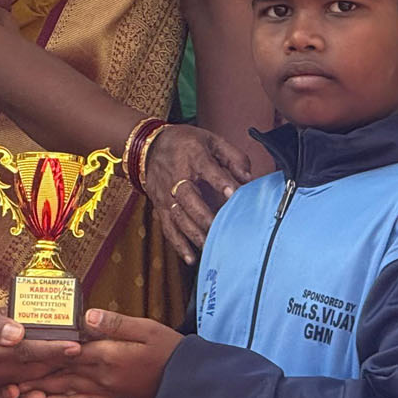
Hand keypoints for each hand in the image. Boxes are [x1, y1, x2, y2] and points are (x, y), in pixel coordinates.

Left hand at [33, 308, 183, 397]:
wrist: (186, 382)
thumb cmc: (168, 350)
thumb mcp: (145, 329)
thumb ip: (114, 324)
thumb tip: (86, 316)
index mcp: (106, 356)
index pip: (67, 353)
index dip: (41, 354)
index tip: (18, 353)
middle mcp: (100, 377)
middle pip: (59, 377)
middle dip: (32, 379)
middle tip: (4, 381)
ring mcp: (104, 390)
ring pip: (66, 394)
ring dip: (41, 396)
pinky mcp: (110, 397)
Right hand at [144, 125, 249, 261]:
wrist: (149, 147)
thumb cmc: (185, 143)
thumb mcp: (211, 140)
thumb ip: (233, 157)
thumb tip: (248, 178)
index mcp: (193, 156)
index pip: (208, 170)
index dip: (221, 183)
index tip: (234, 194)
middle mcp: (177, 177)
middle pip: (189, 200)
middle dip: (206, 217)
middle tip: (222, 230)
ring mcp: (167, 195)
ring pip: (179, 218)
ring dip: (194, 234)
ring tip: (210, 247)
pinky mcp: (161, 207)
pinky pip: (168, 228)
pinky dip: (179, 244)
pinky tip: (191, 258)